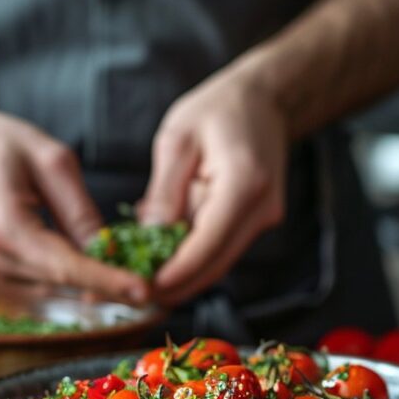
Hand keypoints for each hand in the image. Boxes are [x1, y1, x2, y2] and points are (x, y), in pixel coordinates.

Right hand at [0, 102, 148, 302]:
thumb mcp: (50, 161)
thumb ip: (80, 210)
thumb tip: (110, 250)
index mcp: (6, 229)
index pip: (68, 267)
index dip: (110, 282)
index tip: (146, 291)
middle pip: (63, 284)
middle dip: (109, 286)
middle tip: (153, 284)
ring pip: (54, 286)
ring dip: (91, 282)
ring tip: (132, 272)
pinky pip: (41, 278)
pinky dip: (70, 274)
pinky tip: (97, 263)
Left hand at [138, 72, 288, 305]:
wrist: (265, 100)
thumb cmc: (218, 109)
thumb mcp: (178, 140)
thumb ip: (165, 192)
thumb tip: (150, 237)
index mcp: (245, 185)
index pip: (207, 245)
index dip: (175, 274)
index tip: (144, 291)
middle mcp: (262, 210)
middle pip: (216, 265)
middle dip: (175, 286)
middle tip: (132, 298)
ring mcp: (264, 219)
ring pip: (219, 262)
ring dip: (182, 275)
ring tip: (138, 279)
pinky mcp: (257, 222)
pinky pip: (221, 248)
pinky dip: (192, 256)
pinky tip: (160, 254)